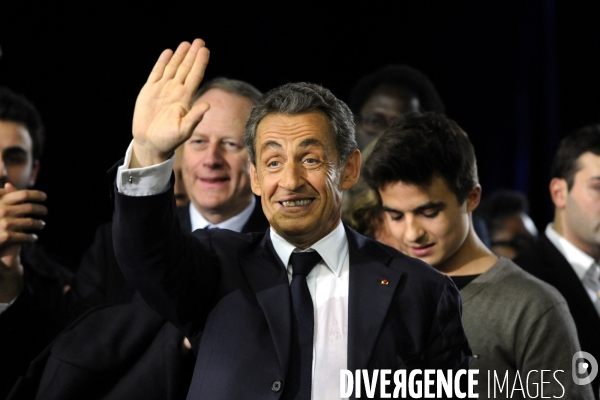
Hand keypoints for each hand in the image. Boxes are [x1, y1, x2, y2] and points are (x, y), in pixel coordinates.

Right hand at [0, 183, 46, 268]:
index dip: (36, 194)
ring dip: (39, 223)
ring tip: (41, 224)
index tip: (44, 196)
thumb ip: (2, 197)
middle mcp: (2, 211)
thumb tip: (9, 185)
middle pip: (29, 207)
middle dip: (40, 209)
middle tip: (45, 211)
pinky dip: (32, 237)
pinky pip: (26, 236)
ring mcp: (4, 224)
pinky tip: (34, 238)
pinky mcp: (6, 237)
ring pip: (30, 222)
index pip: (23, 194)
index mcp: (0, 202)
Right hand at [131, 39, 210, 166]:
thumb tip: (208, 106)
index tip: (205, 50)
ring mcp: (162, 89)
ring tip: (186, 43)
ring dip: (179, 56)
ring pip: (173, 68)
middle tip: (199, 41)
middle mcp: (175, 91)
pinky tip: (168, 53)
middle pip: (186, 68)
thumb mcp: (184, 130)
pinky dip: (162, 62)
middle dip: (192, 55)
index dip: (200, 63)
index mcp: (185, 99)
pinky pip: (157, 72)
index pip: (195, 76)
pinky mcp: (149, 90)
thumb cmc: (169, 139)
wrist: (150, 143)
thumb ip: (195, 117)